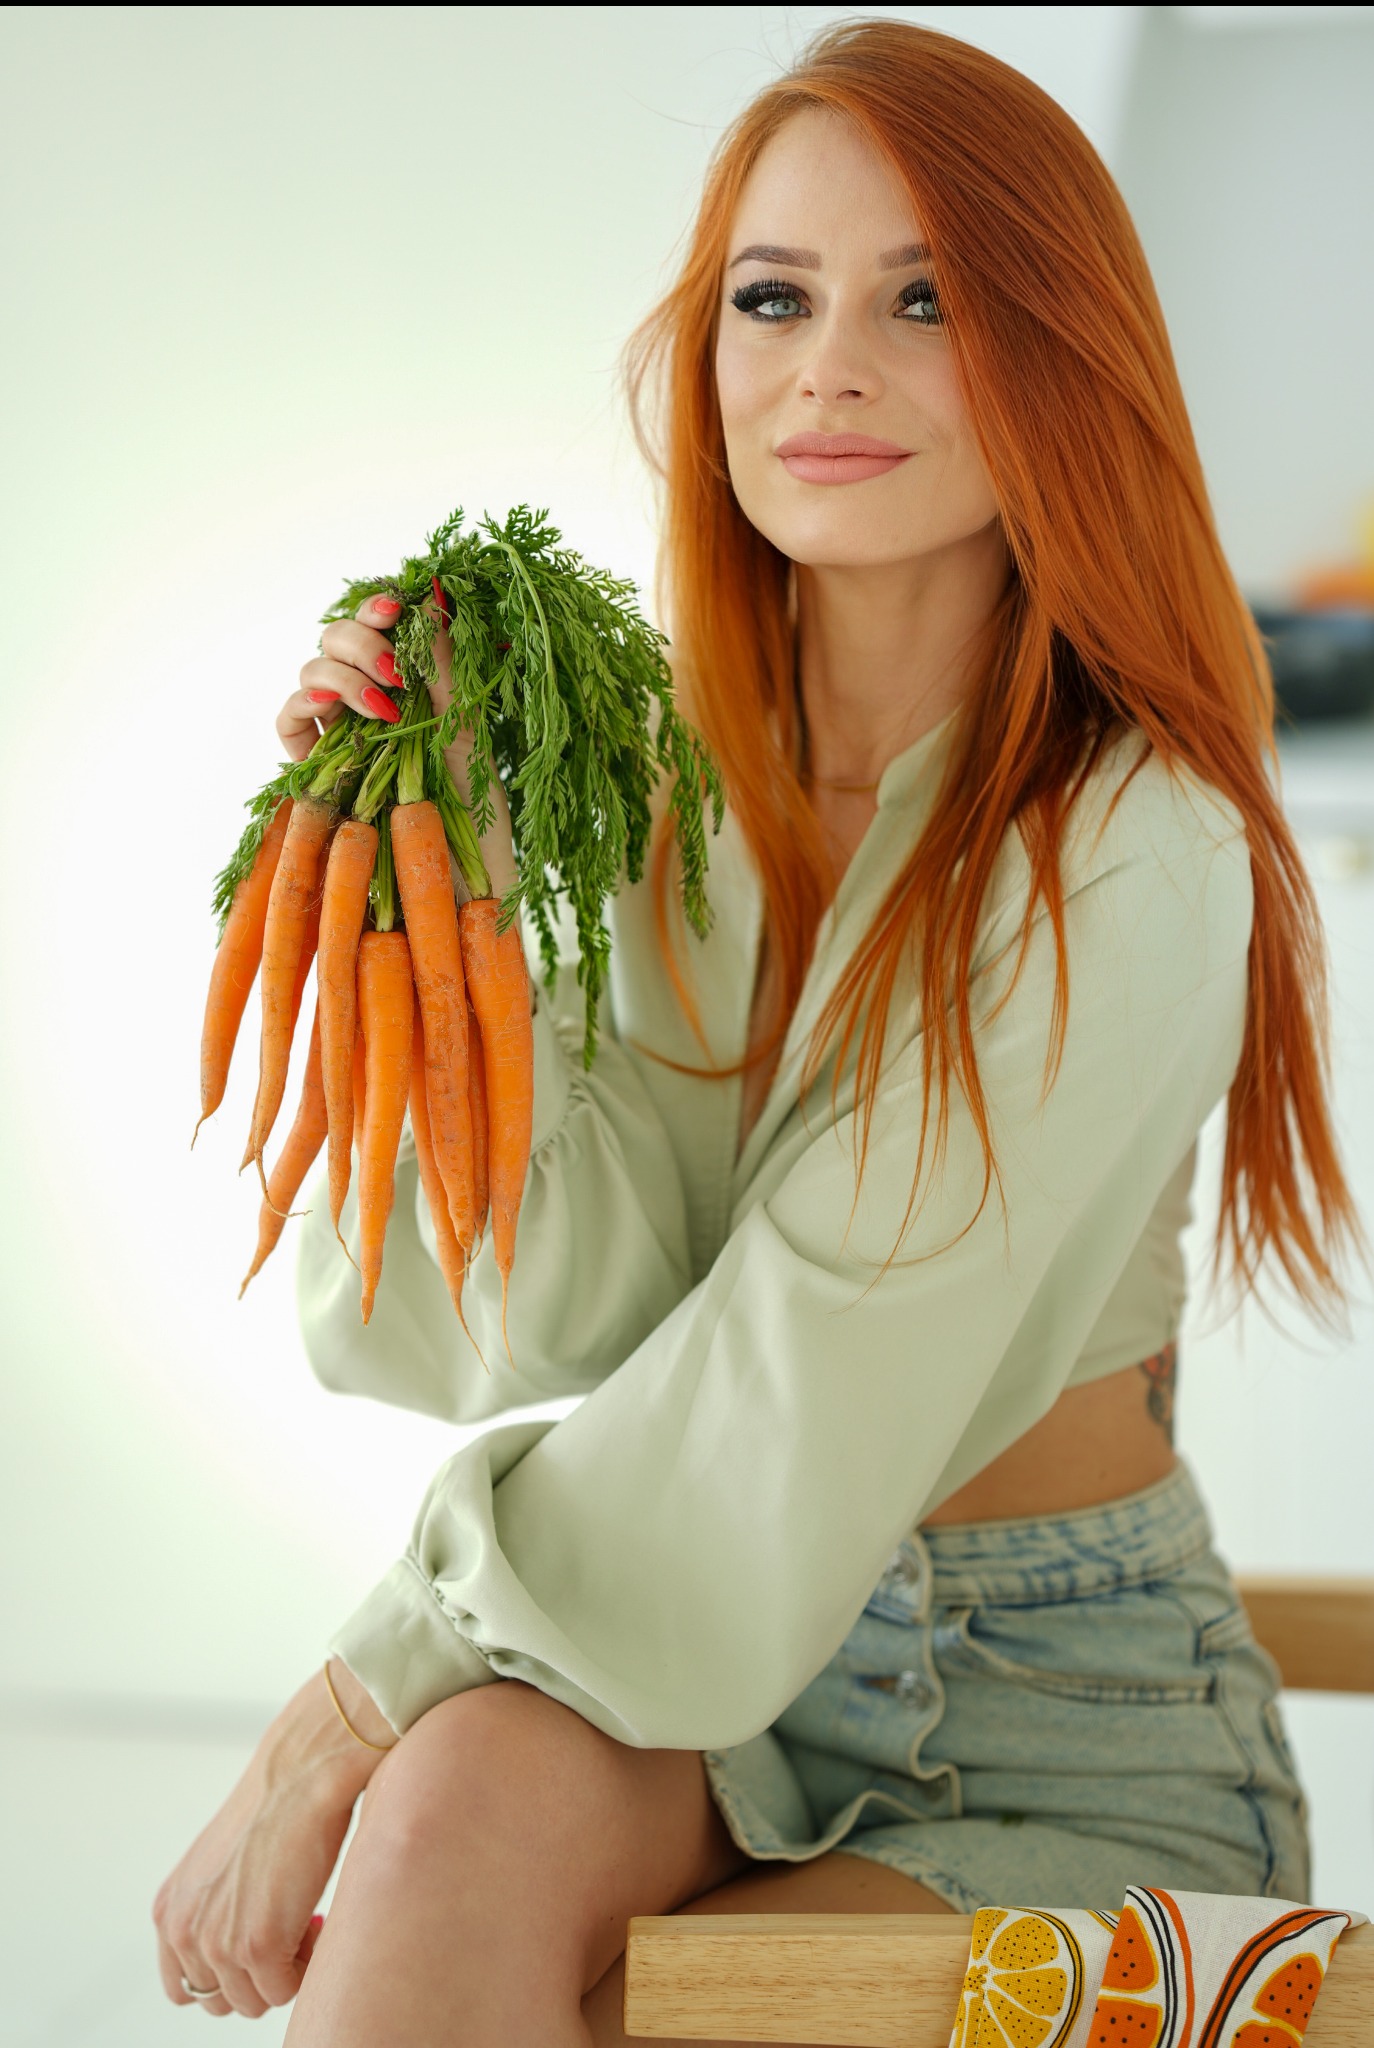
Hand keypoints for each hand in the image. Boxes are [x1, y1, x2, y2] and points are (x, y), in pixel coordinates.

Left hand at [152, 1662, 390, 2017]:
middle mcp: (183, 1932)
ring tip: (304, 1921)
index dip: (227, 1976)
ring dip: (285, 1972)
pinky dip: (307, 1965)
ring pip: (254, 2002)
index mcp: (170, 1911)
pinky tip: (316, 1917)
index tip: (260, 1949)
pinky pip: (285, 1990)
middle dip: (258, 1977)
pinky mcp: (258, 1946)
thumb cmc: (275, 1807)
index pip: (184, 1988)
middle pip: (220, 2000)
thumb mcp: (220, 1866)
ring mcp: (217, 1943)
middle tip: (289, 1933)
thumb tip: (236, 1958)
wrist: (303, 1772)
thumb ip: (212, 1912)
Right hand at [275, 591, 517, 901]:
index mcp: (416, 689)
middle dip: (361, 638)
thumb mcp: (468, 733)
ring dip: (341, 673)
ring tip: (385, 708)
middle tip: (395, 667)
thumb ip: (444, 664)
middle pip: (339, 639)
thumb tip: (431, 589)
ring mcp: (342, 737)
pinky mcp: (316, 774)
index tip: (399, 607)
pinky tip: (331, 712)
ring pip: (313, 672)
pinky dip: (303, 707)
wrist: (463, 895)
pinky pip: (290, 725)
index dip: (380, 607)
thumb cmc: (481, 822)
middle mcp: (375, 706)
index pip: (382, 627)